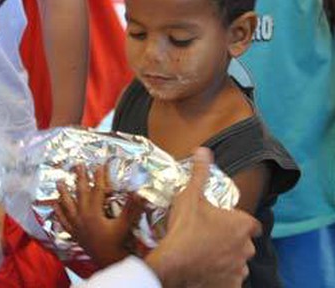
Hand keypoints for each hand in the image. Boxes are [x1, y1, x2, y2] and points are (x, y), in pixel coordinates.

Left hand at [55, 164, 145, 267]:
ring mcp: (76, 225)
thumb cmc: (116, 245)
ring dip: (63, 193)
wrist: (107, 263)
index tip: (99, 165)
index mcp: (94, 213)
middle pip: (80, 193)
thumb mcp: (124, 226)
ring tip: (59, 182)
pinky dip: (59, 212)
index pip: (97, 190)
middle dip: (80, 178)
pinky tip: (55, 206)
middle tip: (78, 165)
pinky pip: (64, 221)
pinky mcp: (74, 233)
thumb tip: (139, 193)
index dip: (99, 177)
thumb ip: (131, 209)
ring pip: (68, 205)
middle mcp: (82, 217)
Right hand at [145, 147, 260, 287]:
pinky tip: (207, 271)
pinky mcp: (230, 285)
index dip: (240, 222)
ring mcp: (239, 269)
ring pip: (238, 262)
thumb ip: (200, 173)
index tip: (227, 222)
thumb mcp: (190, 196)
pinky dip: (222, 277)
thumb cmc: (184, 229)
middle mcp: (246, 248)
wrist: (174, 263)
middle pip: (245, 243)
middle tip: (211, 237)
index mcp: (241, 225)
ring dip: (228, 259)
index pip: (252, 224)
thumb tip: (203, 151)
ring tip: (207, 254)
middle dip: (232, 240)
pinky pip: (231, 280)